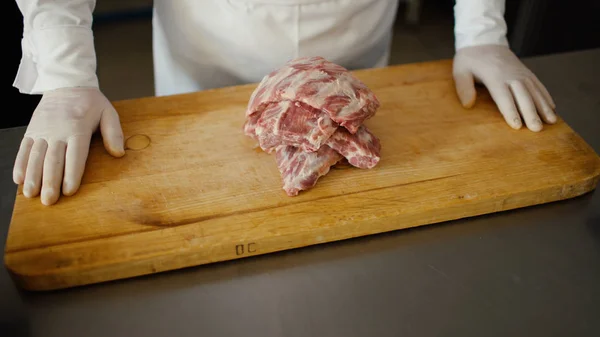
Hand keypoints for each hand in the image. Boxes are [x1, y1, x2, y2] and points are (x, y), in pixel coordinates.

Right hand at [13, 87, 124, 205]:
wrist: (66, 84)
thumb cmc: (90, 103)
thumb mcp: (108, 113)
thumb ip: (114, 133)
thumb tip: (119, 153)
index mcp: (78, 128)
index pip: (75, 155)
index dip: (71, 173)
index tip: (69, 190)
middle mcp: (57, 131)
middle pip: (53, 160)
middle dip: (50, 181)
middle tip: (49, 201)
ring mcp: (42, 131)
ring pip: (35, 156)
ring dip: (32, 176)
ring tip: (32, 194)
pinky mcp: (32, 130)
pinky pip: (24, 149)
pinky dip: (20, 164)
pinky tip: (19, 179)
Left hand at [453, 44, 556, 131]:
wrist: (484, 39)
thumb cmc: (470, 58)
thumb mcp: (460, 70)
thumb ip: (463, 87)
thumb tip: (468, 105)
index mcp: (494, 76)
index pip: (503, 96)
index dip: (510, 111)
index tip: (517, 125)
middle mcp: (511, 74)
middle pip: (523, 95)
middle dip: (531, 113)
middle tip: (537, 129)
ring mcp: (521, 72)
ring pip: (535, 91)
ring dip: (544, 106)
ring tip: (551, 121)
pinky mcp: (526, 72)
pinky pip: (538, 85)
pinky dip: (546, 96)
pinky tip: (552, 108)